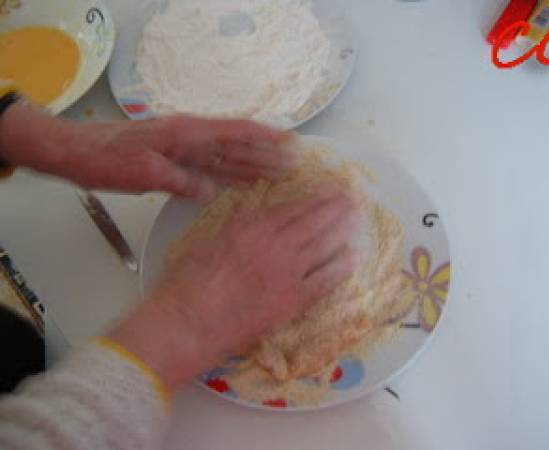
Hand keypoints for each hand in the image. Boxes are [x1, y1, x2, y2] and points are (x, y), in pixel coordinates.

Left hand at [0, 102, 292, 197]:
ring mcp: (182, 149)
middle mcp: (188, 138)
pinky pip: (208, 168)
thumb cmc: (105, 158)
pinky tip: (239, 181)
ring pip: (225, 156)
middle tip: (292, 164)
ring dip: (251, 163)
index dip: (264, 136)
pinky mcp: (173, 161)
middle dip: (265, 153)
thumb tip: (210, 191)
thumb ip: (180, 181)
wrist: (75, 153)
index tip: (289, 141)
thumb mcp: (143, 172)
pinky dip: (227, 174)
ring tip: (276, 171)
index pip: (234, 132)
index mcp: (185, 133)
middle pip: (235, 145)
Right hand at [108, 186, 359, 390]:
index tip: (329, 187)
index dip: (314, 196)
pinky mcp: (292, 301)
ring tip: (358, 217)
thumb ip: (236, 225)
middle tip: (352, 196)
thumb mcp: (208, 240)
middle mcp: (274, 246)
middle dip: (335, 206)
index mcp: (252, 228)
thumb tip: (254, 214)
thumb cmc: (187, 283)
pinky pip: (324, 281)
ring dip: (343, 229)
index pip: (292, 207)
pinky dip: (340, 268)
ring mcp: (286, 274)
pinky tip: (352, 258)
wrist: (187, 322)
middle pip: (313, 221)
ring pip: (323, 245)